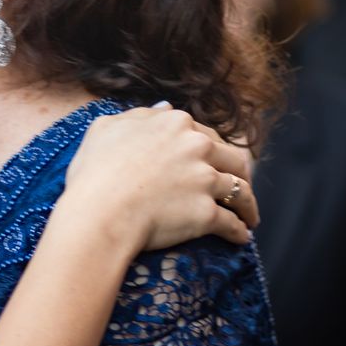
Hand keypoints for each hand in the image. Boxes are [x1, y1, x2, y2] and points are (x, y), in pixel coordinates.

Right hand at [63, 106, 256, 252]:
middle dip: (241, 174)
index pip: (208, 134)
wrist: (99, 211)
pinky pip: (232, 224)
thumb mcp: (107, 128)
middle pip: (235, 159)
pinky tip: (240, 237)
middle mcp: (198, 147)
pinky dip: (239, 232)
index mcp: (177, 124)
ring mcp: (205, 180)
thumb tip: (165, 107)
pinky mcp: (207, 213)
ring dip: (248, 205)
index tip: (215, 162)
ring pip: (241, 192)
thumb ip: (139, 115)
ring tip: (249, 217)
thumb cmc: (96, 171)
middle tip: (240, 187)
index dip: (213, 150)